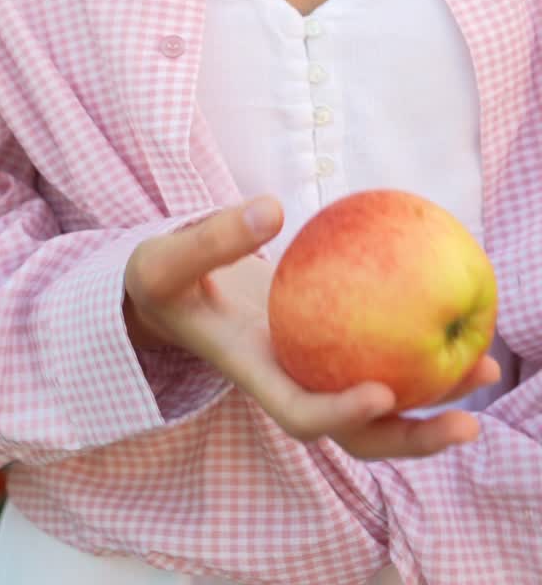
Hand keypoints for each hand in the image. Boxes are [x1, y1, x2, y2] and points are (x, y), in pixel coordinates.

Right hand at [123, 196, 500, 461]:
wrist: (167, 288)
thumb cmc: (160, 277)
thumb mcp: (167, 257)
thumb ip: (212, 236)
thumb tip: (271, 209)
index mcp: (251, 372)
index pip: (299, 411)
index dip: (341, 412)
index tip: (383, 393)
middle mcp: (290, 380)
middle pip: (357, 433)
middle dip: (414, 436)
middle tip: (469, 421)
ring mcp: (312, 366)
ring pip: (379, 404)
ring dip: (434, 397)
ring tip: (486, 369)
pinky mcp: (327, 342)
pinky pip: (378, 353)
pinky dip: (420, 346)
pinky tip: (458, 314)